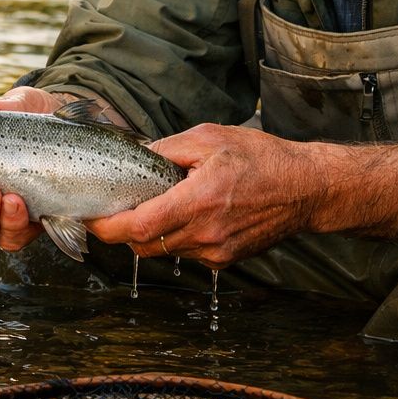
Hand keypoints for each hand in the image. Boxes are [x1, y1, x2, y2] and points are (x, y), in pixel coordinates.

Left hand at [86, 124, 320, 268]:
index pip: (139, 228)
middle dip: (122, 231)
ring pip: (163, 251)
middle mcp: (206, 234)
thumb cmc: (262, 158)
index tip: (90, 217)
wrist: (306, 188)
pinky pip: (186, 252)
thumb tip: (135, 157)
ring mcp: (216, 252)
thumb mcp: (210, 138)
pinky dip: (174, 237)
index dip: (107, 227)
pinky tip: (184, 214)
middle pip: (144, 246)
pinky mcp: (225, 260)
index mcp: (199, 202)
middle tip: (114, 208)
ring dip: (149, 234)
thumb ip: (167, 149)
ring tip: (154, 205)